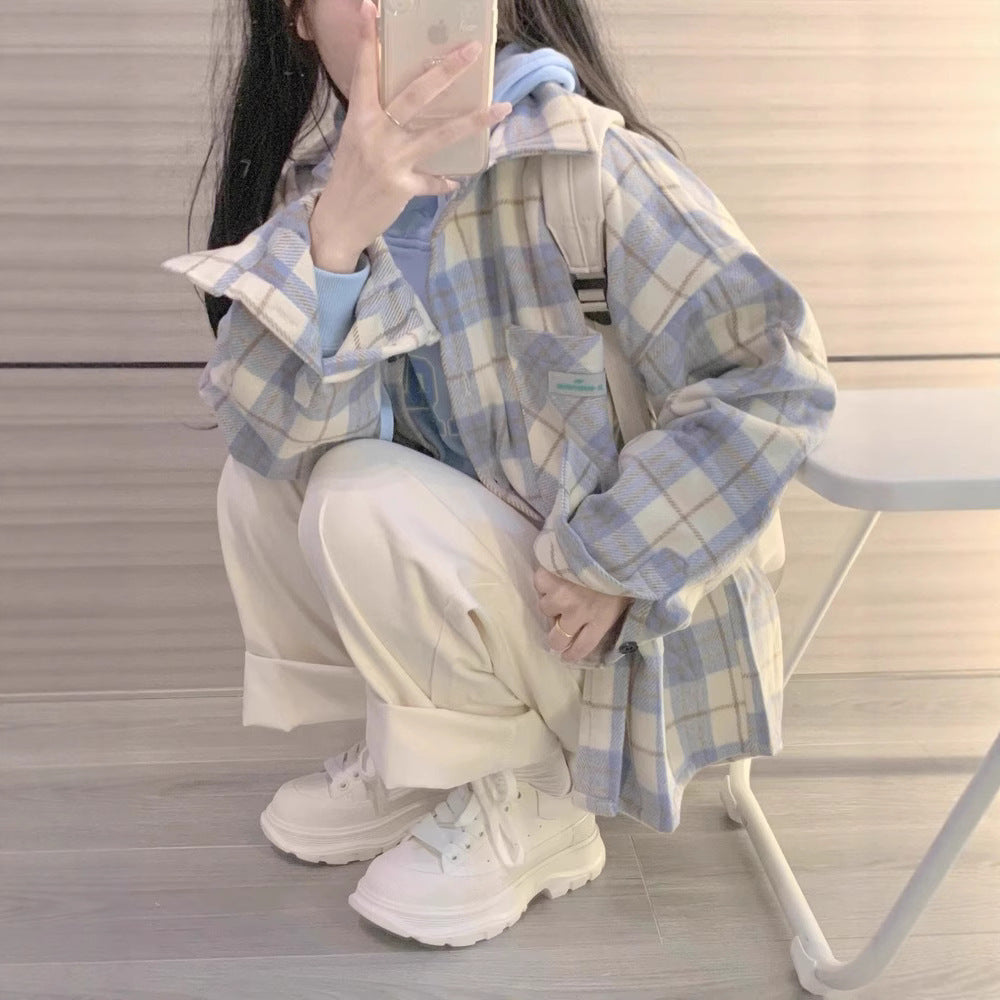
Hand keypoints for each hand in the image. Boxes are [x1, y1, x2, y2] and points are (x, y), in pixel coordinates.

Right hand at [309, 0, 512, 268]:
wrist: (336, 222)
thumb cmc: (349, 178)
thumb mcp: (356, 140)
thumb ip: (379, 119)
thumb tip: (410, 104)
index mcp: (360, 118)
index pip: (364, 72)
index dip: (369, 40)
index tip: (372, 8)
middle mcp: (376, 135)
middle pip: (416, 95)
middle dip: (447, 71)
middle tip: (473, 50)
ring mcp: (390, 161)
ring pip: (438, 134)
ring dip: (473, 121)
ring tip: (502, 108)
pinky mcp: (402, 188)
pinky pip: (432, 181)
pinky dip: (443, 181)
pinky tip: (454, 179)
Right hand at [532, 566, 632, 662]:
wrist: (612, 539)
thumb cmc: (625, 566)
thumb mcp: (627, 593)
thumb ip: (613, 609)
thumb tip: (606, 617)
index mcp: (601, 620)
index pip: (581, 648)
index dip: (571, 654)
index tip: (567, 655)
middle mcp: (577, 614)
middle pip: (557, 639)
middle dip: (556, 638)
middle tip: (558, 629)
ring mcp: (560, 596)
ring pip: (544, 608)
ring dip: (552, 602)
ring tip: (561, 590)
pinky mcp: (547, 577)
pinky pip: (539, 585)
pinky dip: (545, 580)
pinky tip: (555, 573)